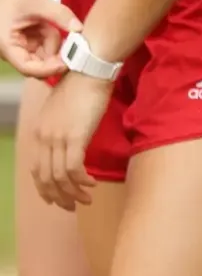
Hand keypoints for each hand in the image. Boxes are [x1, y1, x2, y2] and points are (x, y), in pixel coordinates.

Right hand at [0, 0, 79, 77]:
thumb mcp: (39, 1)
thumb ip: (60, 16)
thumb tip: (79, 29)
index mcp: (6, 43)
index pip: (27, 67)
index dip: (48, 69)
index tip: (68, 62)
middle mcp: (12, 48)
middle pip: (37, 65)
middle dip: (56, 57)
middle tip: (75, 46)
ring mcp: (21, 44)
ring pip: (44, 55)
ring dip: (56, 45)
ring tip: (58, 25)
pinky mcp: (29, 38)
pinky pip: (46, 45)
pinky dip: (54, 38)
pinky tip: (56, 25)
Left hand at [30, 70, 113, 209]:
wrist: (90, 69)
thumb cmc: (83, 85)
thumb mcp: (65, 110)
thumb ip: (63, 127)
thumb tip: (71, 139)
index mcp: (39, 132)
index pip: (37, 170)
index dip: (46, 189)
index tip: (58, 198)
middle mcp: (43, 138)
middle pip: (45, 178)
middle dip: (59, 197)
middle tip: (73, 207)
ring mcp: (57, 138)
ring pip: (59, 177)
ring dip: (73, 193)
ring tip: (86, 199)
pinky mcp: (75, 137)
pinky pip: (74, 169)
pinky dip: (81, 181)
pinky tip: (92, 184)